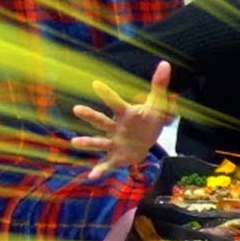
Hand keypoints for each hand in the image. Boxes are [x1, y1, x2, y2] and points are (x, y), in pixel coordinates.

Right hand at [71, 61, 173, 179]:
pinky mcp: (116, 157)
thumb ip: (159, 86)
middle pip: (102, 121)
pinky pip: (106, 164)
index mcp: (125, 114)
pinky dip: (99, 170)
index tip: (96, 84)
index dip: (107, 94)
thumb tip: (165, 63)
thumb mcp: (158, 105)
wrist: (146, 142)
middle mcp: (115, 128)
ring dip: (88, 142)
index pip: (116, 103)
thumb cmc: (149, 121)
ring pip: (99, 142)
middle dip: (90, 116)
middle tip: (76, 109)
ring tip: (75, 142)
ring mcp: (114, 143)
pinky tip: (91, 177)